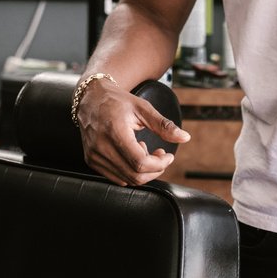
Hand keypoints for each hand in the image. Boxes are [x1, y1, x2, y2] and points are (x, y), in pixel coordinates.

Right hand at [76, 79, 190, 185]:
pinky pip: (116, 177)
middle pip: (134, 175)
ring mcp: (94, 155)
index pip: (140, 162)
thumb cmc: (118, 101)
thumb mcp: (143, 108)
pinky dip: (129, 172)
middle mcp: (101, 146)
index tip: (168, 156)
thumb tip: (185, 137)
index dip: (159, 164)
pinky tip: (132, 155)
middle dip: (154, 170)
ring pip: (126, 179)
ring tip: (145, 151)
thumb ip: (164, 125)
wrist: (91, 98)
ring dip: (142, 171)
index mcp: (115, 131)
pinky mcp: (91, 160)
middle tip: (160, 156)